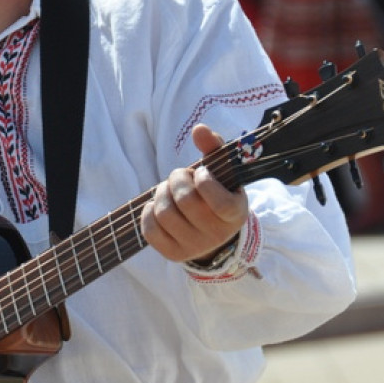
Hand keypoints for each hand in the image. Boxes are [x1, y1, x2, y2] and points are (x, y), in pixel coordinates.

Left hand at [142, 124, 247, 263]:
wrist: (213, 232)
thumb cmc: (217, 193)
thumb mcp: (223, 172)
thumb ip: (214, 148)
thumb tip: (199, 129)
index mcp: (235, 214)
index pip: (218, 202)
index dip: (204, 181)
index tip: (201, 173)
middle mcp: (216, 235)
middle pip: (185, 202)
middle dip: (176, 180)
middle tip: (179, 176)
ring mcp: (194, 247)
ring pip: (164, 214)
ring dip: (161, 193)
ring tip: (168, 189)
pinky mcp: (173, 254)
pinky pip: (150, 230)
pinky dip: (149, 212)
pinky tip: (158, 205)